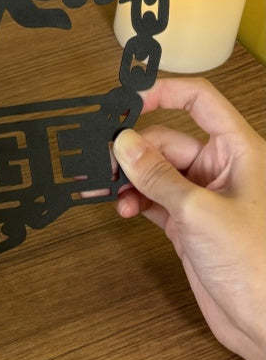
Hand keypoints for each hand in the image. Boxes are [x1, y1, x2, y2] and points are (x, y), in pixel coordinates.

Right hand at [113, 78, 265, 359]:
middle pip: (165, 140)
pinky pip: (152, 197)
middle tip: (108, 163)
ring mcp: (202, 196)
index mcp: (238, 152)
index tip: (127, 101)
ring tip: (112, 191)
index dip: (164, 92)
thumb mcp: (201, 213)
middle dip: (134, 151)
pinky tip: (123, 208)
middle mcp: (220, 169)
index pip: (199, 101)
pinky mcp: (187, 222)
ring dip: (130, 179)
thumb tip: (123, 143)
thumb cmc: (259, 266)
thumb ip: (157, 176)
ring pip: (154, 171)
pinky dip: (134, 199)